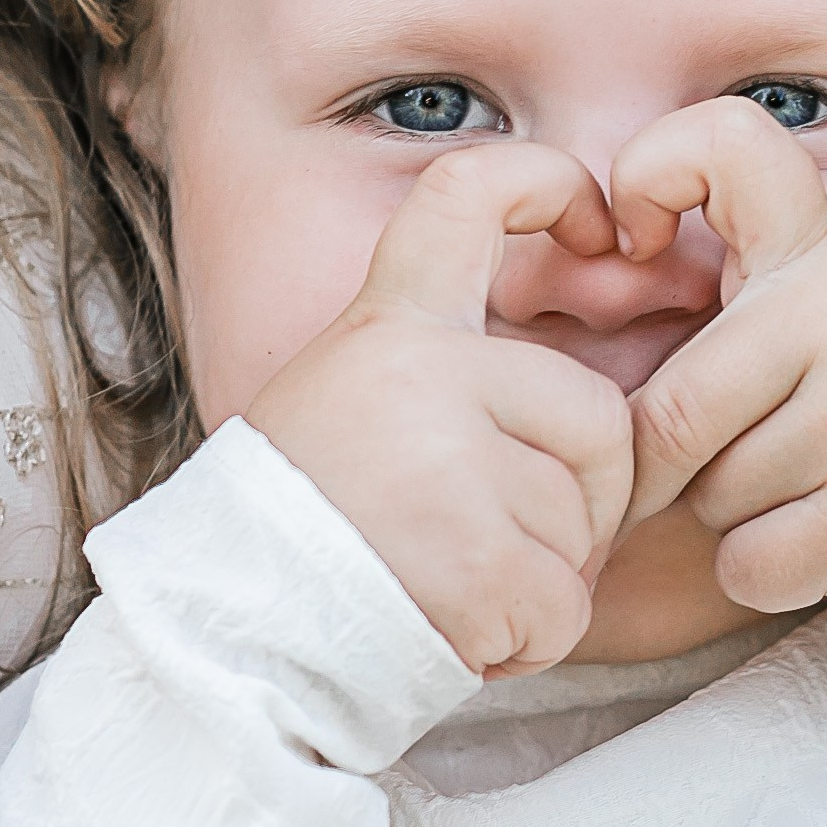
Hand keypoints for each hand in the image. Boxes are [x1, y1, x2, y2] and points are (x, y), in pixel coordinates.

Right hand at [246, 143, 633, 675]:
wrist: (225, 645)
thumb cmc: (302, 541)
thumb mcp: (348, 412)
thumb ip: (450, 383)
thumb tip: (589, 405)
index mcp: (387, 326)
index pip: (469, 194)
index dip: (550, 182)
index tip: (601, 216)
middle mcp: (422, 373)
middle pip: (598, 417)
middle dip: (584, 500)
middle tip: (495, 549)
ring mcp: (450, 463)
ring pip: (583, 526)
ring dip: (539, 583)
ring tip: (443, 593)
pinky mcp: (476, 559)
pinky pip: (563, 606)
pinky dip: (527, 640)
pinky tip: (454, 636)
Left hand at [614, 100, 826, 613]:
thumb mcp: (819, 273)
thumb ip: (716, 271)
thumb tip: (552, 327)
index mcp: (819, 238)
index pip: (720, 141)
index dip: (649, 173)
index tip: (636, 236)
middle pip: (667, 411)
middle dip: (669, 451)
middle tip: (727, 441)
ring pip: (706, 494)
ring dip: (727, 504)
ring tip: (808, 470)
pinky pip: (746, 562)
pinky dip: (763, 563)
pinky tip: (824, 524)